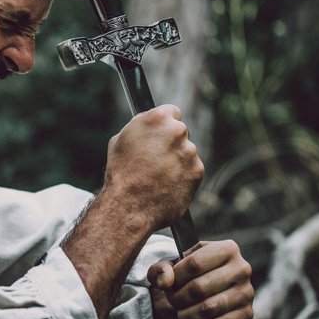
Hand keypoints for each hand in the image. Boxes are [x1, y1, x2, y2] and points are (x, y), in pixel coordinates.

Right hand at [103, 104, 204, 233]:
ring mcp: (190, 151)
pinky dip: (183, 177)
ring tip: (158, 176)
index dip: (165, 125)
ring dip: (177, 161)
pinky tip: (167, 185)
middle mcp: (177, 131)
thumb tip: (149, 124)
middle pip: (180, 132)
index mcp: (158, 118)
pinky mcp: (198, 171)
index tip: (161, 134)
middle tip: (157, 159)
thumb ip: (140, 127)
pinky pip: (192, 170)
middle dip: (171, 143)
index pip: (172, 112)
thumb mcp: (121, 140)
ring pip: (187, 152)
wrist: (129, 205)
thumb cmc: (121, 173)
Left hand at [148, 240, 253, 318]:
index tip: (168, 284)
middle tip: (172, 301)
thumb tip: (164, 281)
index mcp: (228, 249)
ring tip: (180, 314)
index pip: (194, 264)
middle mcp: (242, 269)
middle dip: (178, 298)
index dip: (175, 277)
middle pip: (199, 288)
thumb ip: (162, 269)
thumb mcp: (174, 265)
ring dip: (186, 315)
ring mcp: (247, 293)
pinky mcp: (247, 315)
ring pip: (208, 308)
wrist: (212, 293)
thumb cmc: (191, 275)